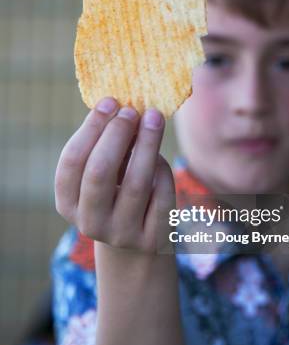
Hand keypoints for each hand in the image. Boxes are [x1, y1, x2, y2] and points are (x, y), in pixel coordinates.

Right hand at [55, 97, 174, 253]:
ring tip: (154, 118)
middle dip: (116, 134)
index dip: (91, 128)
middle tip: (132, 109)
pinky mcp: (151, 239)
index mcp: (68, 203)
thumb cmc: (118, 193)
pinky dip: (163, 171)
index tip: (109, 101)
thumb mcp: (106, 175)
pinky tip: (161, 158)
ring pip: (136, 183)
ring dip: (146, 144)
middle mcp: (90, 222)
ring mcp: (121, 234)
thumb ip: (108, 146)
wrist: (137, 243)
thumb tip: (122, 106)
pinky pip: (161, 196)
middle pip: (99, 172)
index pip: (72, 162)